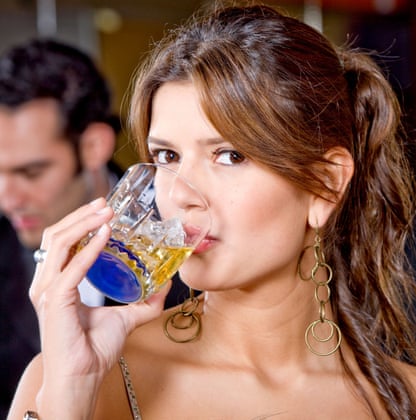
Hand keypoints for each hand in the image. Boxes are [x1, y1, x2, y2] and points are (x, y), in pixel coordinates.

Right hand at [28, 198, 167, 416]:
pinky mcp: (55, 301)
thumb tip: (166, 285)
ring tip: (106, 212)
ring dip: (83, 223)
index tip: (104, 208)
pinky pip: (71, 267)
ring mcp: (47, 292)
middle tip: (105, 202)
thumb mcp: (126, 318)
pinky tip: (105, 236)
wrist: (84, 376)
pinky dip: (89, 248)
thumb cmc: (95, 350)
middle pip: (56, 235)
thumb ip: (145, 301)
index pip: (62, 242)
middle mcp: (47, 284)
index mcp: (58, 284)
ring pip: (59, 243)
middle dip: (80, 214)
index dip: (80, 221)